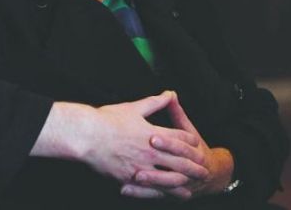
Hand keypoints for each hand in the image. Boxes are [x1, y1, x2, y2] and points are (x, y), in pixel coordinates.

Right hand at [30, 91, 208, 193]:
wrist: (86, 136)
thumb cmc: (107, 120)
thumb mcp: (133, 107)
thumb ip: (154, 102)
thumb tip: (170, 93)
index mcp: (153, 133)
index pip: (179, 138)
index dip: (190, 142)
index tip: (197, 145)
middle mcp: (150, 152)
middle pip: (179, 161)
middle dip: (193, 167)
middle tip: (205, 172)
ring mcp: (140, 167)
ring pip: (167, 179)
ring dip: (181, 184)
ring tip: (191, 188)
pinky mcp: (128, 179)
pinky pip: (149, 189)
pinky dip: (161, 194)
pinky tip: (166, 196)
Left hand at [120, 92, 234, 199]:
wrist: (214, 174)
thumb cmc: (196, 148)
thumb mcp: (189, 130)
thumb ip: (177, 113)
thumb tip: (171, 93)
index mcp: (193, 149)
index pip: (180, 144)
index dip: (167, 142)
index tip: (152, 136)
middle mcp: (189, 168)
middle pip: (173, 165)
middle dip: (156, 161)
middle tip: (139, 157)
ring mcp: (181, 182)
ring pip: (166, 183)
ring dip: (150, 180)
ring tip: (134, 175)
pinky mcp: (171, 193)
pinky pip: (155, 195)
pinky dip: (140, 193)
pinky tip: (124, 189)